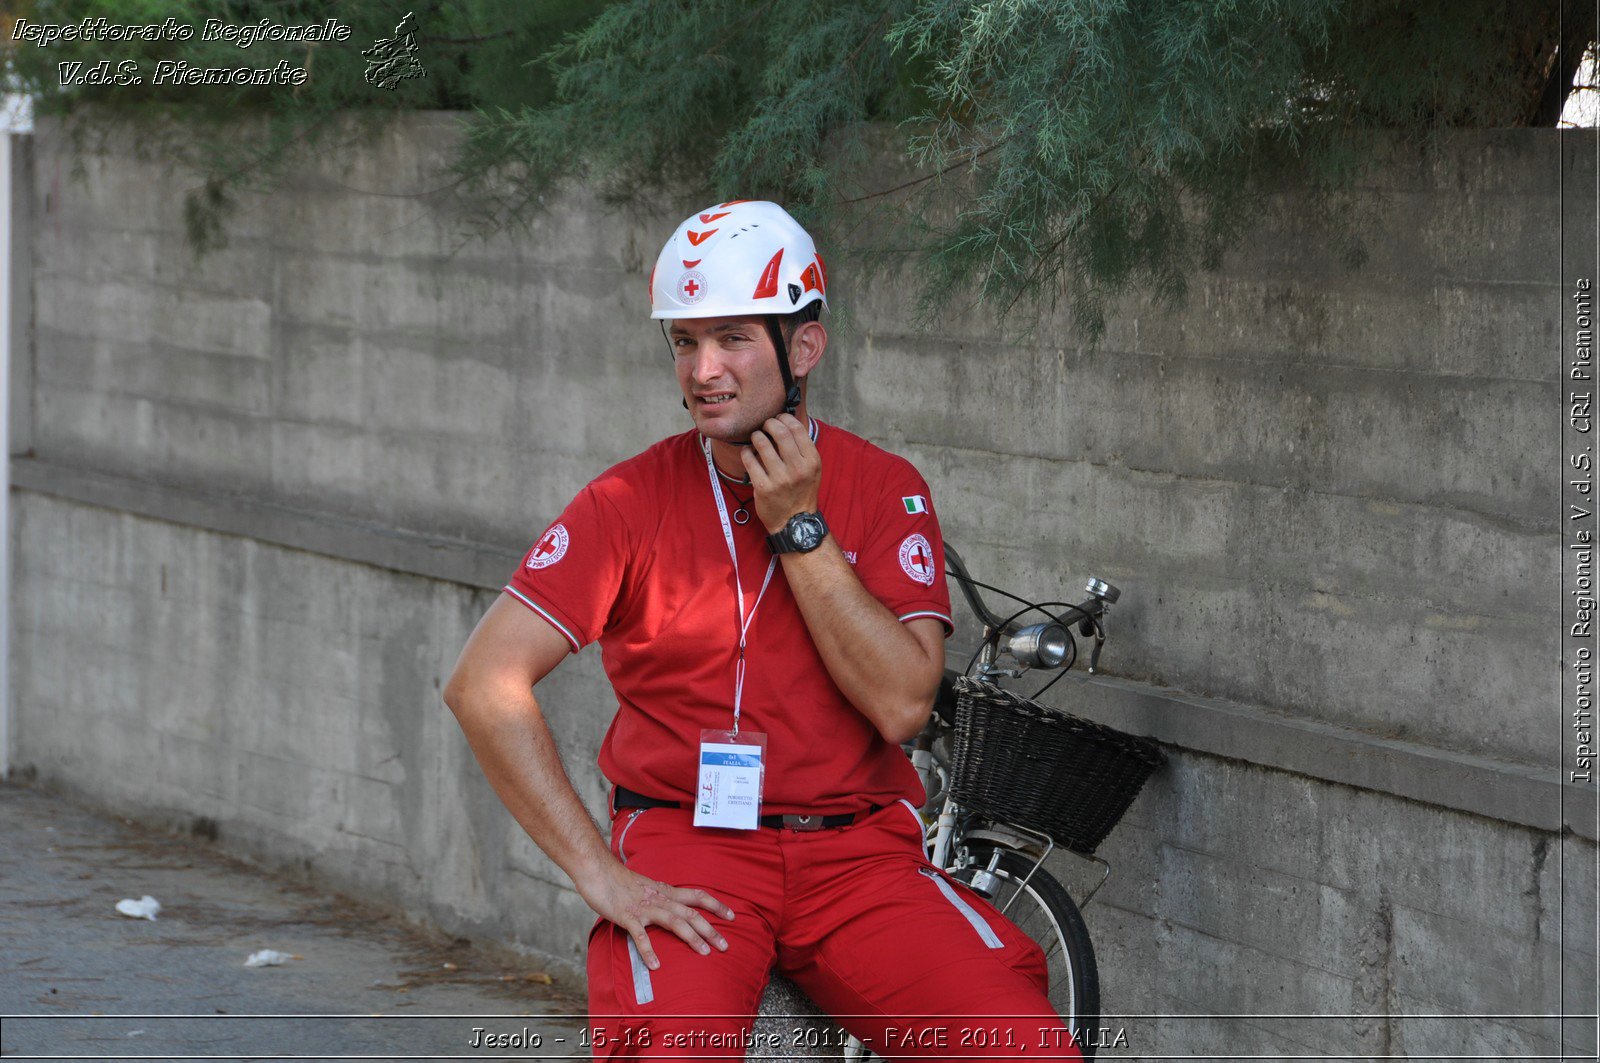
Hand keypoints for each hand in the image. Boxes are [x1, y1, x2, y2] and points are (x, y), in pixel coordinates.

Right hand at [576, 857, 732, 969]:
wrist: (598, 870)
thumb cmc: (620, 880)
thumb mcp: (646, 887)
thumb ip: (659, 897)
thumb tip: (671, 907)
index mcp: (665, 892)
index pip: (697, 896)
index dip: (715, 905)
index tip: (732, 916)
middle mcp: (660, 899)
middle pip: (690, 913)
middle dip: (710, 929)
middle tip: (725, 946)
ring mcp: (644, 908)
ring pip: (674, 922)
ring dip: (691, 938)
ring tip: (705, 953)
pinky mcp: (628, 916)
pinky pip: (641, 936)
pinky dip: (649, 951)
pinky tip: (655, 965)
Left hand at [741, 414, 820, 533]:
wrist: (795, 523)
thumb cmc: (802, 492)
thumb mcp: (811, 470)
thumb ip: (802, 449)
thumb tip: (784, 423)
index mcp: (812, 461)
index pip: (797, 429)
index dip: (784, 418)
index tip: (778, 418)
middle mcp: (798, 469)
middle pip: (780, 432)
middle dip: (769, 424)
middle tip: (764, 426)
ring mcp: (780, 479)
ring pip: (762, 443)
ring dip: (756, 436)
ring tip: (756, 438)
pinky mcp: (764, 487)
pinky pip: (750, 460)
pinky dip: (746, 452)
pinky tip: (748, 453)